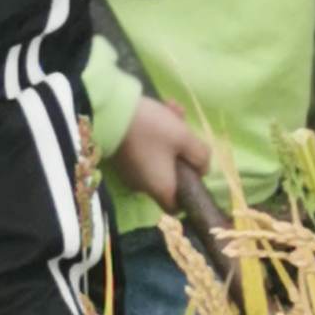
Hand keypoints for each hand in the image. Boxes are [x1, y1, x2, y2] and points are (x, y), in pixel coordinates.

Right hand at [111, 95, 211, 211]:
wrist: (111, 113)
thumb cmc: (151, 129)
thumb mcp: (184, 137)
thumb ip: (200, 155)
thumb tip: (203, 169)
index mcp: (161, 188)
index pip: (176, 207)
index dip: (187, 193)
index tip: (193, 170)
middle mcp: (143, 186)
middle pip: (170, 175)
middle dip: (182, 149)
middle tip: (184, 125)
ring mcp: (130, 172)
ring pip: (159, 157)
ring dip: (170, 136)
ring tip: (173, 107)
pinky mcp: (122, 157)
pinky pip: (145, 150)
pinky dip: (155, 134)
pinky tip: (162, 108)